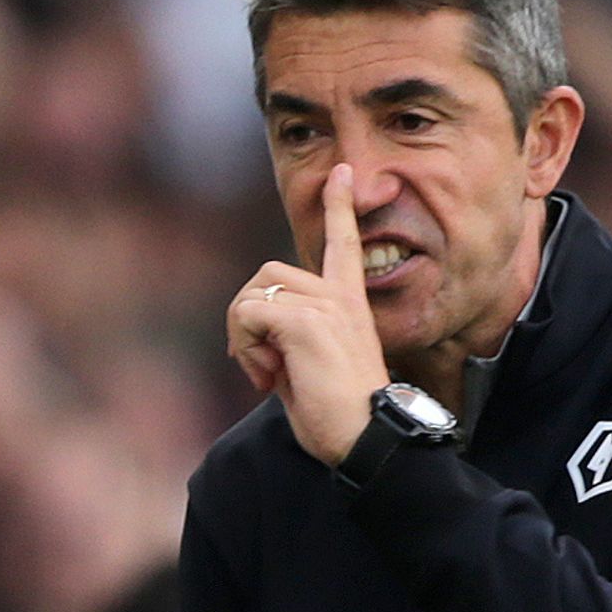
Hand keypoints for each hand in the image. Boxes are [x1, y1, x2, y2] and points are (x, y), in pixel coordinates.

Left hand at [228, 163, 391, 465]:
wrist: (366, 439)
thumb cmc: (340, 416)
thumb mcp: (312, 366)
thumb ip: (292, 337)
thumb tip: (255, 333)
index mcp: (349, 303)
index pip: (344, 243)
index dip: (340, 206)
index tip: (342, 172)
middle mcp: (339, 297)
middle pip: (267, 275)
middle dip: (248, 318)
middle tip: (262, 364)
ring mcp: (324, 305)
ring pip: (252, 295)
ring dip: (244, 337)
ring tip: (268, 373)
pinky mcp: (305, 321)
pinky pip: (248, 316)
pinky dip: (244, 348)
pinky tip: (267, 377)